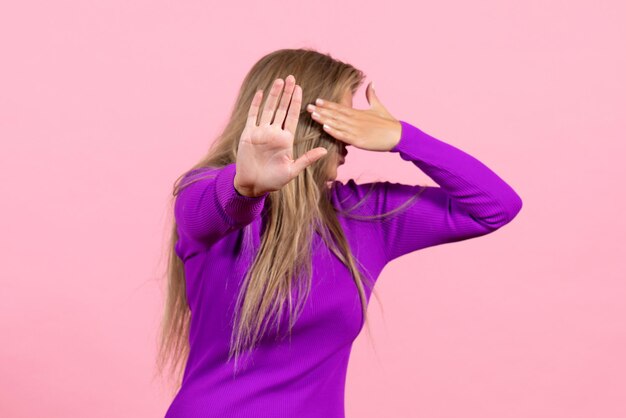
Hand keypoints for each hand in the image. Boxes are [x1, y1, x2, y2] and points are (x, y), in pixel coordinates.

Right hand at [234, 75, 328, 196]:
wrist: (253, 185)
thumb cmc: (273, 180)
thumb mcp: (292, 170)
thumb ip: (307, 159)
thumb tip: (325, 151)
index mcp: (286, 140)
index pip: (292, 116)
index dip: (296, 102)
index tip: (300, 88)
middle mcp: (274, 133)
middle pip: (281, 109)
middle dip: (286, 93)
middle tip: (291, 77)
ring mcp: (261, 132)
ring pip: (268, 109)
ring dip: (273, 95)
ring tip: (279, 80)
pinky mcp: (248, 134)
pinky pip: (253, 116)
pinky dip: (256, 104)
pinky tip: (261, 92)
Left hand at [306, 81, 401, 151]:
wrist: (399, 135)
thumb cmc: (389, 122)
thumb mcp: (379, 106)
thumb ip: (372, 95)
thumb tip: (371, 83)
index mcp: (359, 113)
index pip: (340, 107)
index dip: (328, 104)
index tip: (317, 100)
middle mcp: (356, 120)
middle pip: (335, 114)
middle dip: (321, 111)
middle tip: (308, 106)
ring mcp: (357, 130)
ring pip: (337, 124)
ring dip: (324, 119)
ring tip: (312, 115)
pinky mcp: (359, 140)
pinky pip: (344, 136)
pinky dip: (334, 132)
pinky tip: (325, 128)